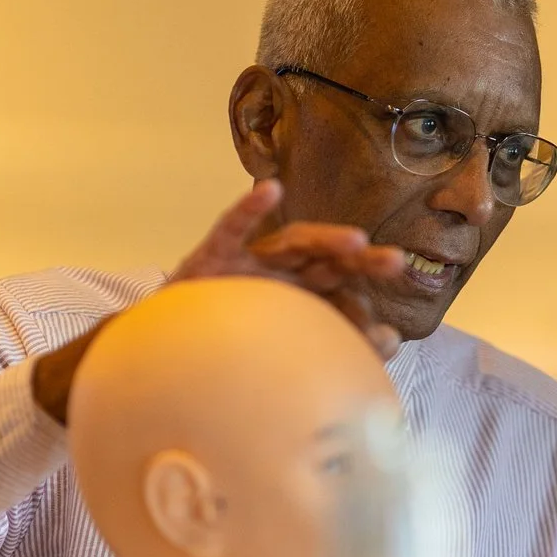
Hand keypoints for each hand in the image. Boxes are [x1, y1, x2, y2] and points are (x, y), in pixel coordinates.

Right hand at [29, 181, 406, 421]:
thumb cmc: (223, 360)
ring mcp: (244, 263)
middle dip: (360, 259)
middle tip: (396, 264)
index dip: (365, 302)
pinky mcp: (209, 258)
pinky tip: (267, 191)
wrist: (161, 365)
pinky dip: (247, 208)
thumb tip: (392, 342)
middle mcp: (276, 275)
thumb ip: (332, 343)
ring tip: (356, 240)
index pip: (340, 290)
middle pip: (325, 260)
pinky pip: (228, 228)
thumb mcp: (280, 356)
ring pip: (290, 243)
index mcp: (295, 297)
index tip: (389, 328)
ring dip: (324, 239)